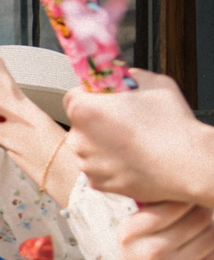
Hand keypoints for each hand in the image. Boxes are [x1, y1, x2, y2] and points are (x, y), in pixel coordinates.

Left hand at [67, 70, 213, 204]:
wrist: (186, 165)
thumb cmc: (171, 126)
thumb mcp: (155, 83)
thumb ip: (133, 77)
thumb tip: (127, 76)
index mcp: (86, 110)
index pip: (73, 96)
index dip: (91, 95)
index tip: (105, 97)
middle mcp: (79, 138)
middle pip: (82, 123)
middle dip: (99, 120)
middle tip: (126, 120)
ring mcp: (87, 163)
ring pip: (90, 147)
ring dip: (105, 143)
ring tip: (134, 142)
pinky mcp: (98, 183)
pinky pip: (99, 168)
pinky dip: (111, 164)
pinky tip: (133, 159)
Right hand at [116, 199, 213, 259]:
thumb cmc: (141, 254)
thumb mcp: (133, 232)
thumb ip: (155, 208)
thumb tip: (192, 181)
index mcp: (131, 232)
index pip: (177, 202)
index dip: (188, 199)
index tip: (187, 202)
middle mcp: (148, 252)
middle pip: (199, 216)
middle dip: (202, 215)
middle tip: (194, 220)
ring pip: (212, 235)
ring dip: (210, 233)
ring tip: (196, 238)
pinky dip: (213, 252)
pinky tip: (200, 255)